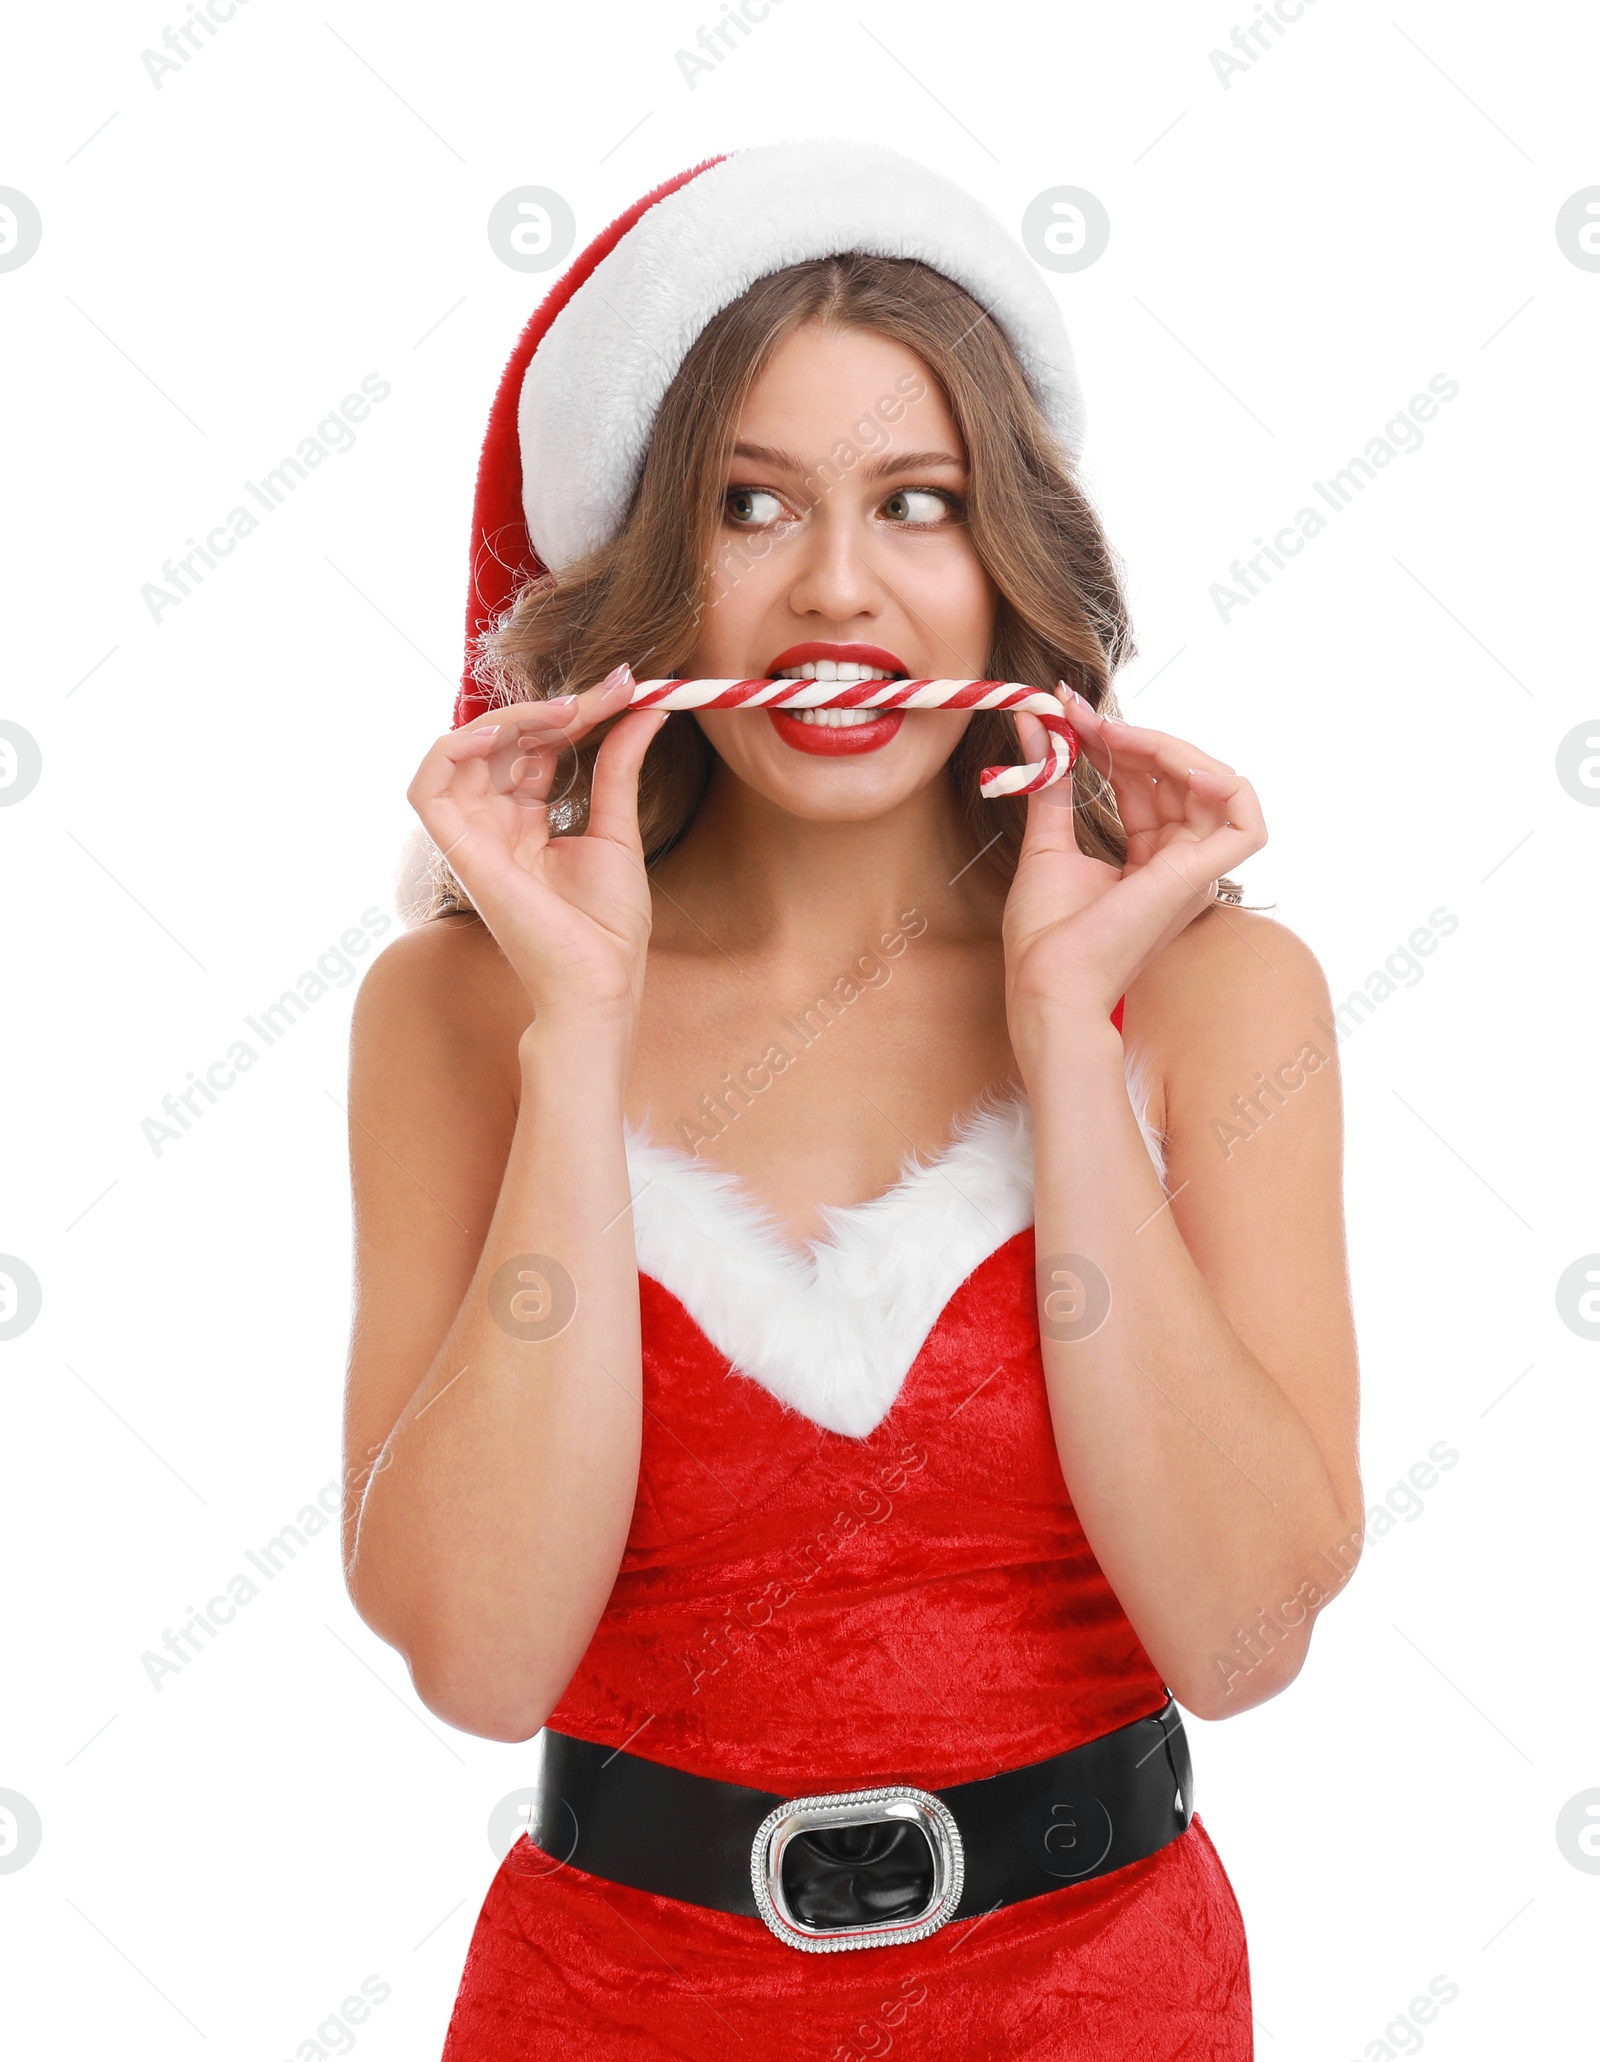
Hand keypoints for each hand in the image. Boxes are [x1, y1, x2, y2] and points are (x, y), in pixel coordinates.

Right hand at [406, 664, 668, 1035]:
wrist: (601, 983)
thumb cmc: (608, 927)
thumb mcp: (618, 829)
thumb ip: (619, 767)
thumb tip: (644, 708)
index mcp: (526, 824)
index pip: (535, 748)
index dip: (572, 713)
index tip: (623, 687)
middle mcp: (493, 826)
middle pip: (500, 743)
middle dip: (550, 709)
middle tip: (606, 692)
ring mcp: (473, 838)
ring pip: (460, 753)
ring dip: (508, 720)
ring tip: (563, 712)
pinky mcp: (460, 853)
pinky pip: (426, 788)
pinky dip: (452, 750)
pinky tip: (502, 734)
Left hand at [1002, 684, 1265, 1038]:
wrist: (1047, 981)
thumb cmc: (1046, 936)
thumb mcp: (1047, 841)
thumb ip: (1053, 783)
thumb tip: (1040, 724)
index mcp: (1152, 862)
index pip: (1149, 784)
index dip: (1116, 743)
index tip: (1069, 713)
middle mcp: (1182, 865)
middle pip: (1181, 778)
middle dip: (1133, 737)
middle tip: (1080, 715)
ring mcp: (1196, 872)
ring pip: (1213, 784)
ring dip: (1164, 746)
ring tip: (1112, 733)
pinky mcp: (1203, 877)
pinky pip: (1246, 818)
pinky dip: (1222, 781)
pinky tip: (1176, 761)